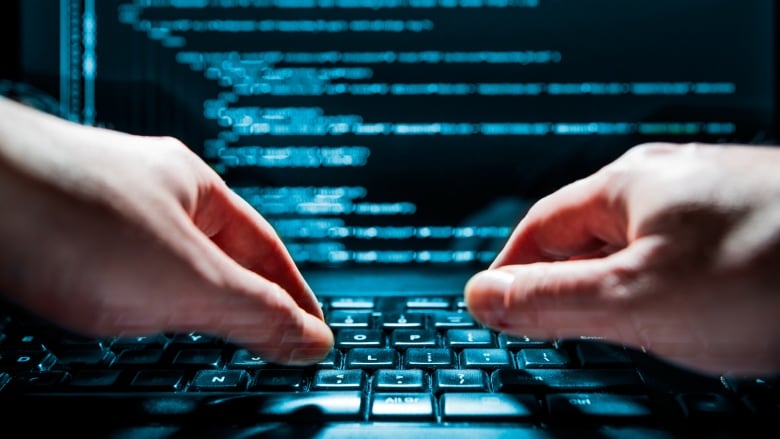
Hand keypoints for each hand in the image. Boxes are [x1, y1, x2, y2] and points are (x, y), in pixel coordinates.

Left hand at [0, 99, 332, 364]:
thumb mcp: (188, 282)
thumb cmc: (65, 214)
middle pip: (223, 256)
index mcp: (198, 191)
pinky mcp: (62, 234)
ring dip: (197, 302)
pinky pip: (123, 273)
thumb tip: (311, 341)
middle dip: (250, 300)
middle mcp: (152, 195)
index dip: (298, 299)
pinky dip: (143, 301)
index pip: (270, 253)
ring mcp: (104, 212)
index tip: (315, 334)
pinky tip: (135, 315)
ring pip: (170, 266)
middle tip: (274, 340)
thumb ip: (255, 313)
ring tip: (216, 334)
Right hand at [465, 142, 779, 376]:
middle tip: (561, 334)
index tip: (496, 312)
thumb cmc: (772, 271)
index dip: (510, 274)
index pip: (536, 230)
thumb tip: (482, 298)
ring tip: (631, 332)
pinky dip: (672, 289)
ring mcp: (713, 198)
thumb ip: (550, 301)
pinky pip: (686, 256)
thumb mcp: (636, 300)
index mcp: (625, 184)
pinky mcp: (752, 222)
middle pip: (586, 237)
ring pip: (639, 250)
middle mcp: (667, 180)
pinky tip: (695, 316)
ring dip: (621, 291)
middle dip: (567, 286)